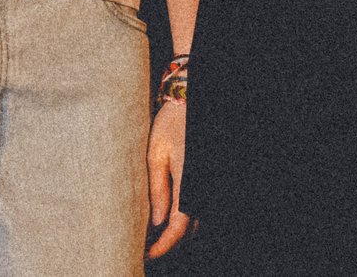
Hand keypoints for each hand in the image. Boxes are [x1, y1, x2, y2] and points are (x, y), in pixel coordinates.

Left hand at [146, 96, 195, 257]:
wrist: (191, 101)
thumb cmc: (171, 123)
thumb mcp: (156, 153)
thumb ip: (157, 189)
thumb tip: (156, 222)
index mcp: (190, 181)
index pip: (179, 227)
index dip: (164, 245)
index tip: (148, 255)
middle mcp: (204, 186)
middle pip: (191, 229)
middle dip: (171, 241)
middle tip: (146, 246)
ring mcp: (210, 184)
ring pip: (199, 221)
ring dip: (181, 231)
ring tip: (155, 234)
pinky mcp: (209, 180)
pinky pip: (201, 207)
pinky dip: (188, 218)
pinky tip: (169, 216)